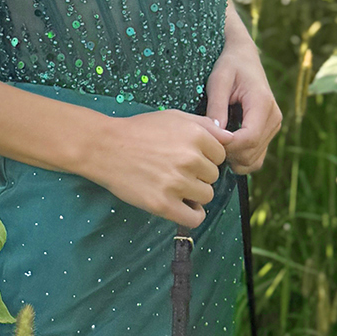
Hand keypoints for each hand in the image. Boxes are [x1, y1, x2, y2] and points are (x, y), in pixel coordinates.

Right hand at [81, 109, 230, 226]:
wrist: (105, 147)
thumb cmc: (139, 130)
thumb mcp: (174, 117)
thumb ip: (205, 125)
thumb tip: (230, 138)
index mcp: (195, 135)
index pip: (220, 155)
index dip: (206, 157)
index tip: (190, 157)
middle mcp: (189, 159)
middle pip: (213, 176)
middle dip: (200, 174)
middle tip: (177, 169)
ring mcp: (177, 183)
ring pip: (206, 196)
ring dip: (195, 193)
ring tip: (176, 185)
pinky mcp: (163, 204)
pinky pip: (194, 218)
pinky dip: (193, 214)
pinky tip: (183, 206)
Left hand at [204, 38, 281, 174]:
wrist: (244, 57)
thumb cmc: (229, 65)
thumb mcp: (218, 81)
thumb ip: (216, 107)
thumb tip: (215, 134)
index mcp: (262, 103)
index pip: (249, 138)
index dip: (229, 146)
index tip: (209, 141)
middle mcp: (274, 117)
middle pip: (252, 152)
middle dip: (229, 154)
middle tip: (207, 143)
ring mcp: (274, 125)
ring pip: (256, 159)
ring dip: (234, 159)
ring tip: (215, 144)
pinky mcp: (270, 131)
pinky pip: (257, 156)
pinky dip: (241, 158)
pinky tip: (225, 146)